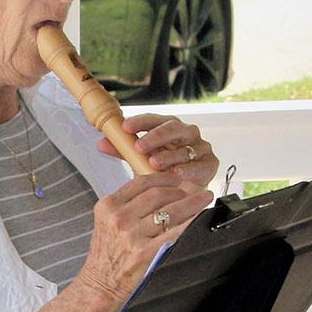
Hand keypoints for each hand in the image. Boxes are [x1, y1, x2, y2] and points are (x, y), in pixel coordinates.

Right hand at [72, 172, 210, 306]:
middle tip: (197, 189)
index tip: (179, 179)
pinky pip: (175, 231)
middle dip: (184, 189)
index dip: (166, 178)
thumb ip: (128, 205)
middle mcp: (119, 218)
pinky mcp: (145, 252)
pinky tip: (198, 218)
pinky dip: (190, 222)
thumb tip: (163, 190)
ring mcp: (132, 235)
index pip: (142, 182)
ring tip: (204, 199)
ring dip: (193, 202)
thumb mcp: (107, 223)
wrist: (99, 286)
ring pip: (171, 210)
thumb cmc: (105, 257)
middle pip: (160, 193)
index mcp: (108, 206)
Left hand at [98, 113, 219, 189]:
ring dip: (169, 155)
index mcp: (168, 128)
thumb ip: (122, 150)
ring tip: (154, 163)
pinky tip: (176, 173)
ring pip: (185, 147)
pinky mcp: (210, 164)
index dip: (140, 122)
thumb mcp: (139, 159)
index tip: (125, 127)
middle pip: (173, 128)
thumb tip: (100, 143)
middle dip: (155, 136)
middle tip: (139, 146)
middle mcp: (186, 133)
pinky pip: (200, 165)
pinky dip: (187, 169)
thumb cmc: (161, 171)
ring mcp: (200, 147)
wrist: (181, 193)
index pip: (154, 119)